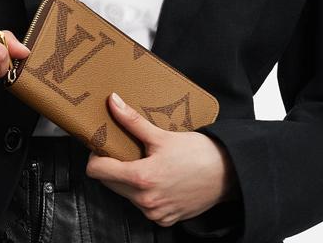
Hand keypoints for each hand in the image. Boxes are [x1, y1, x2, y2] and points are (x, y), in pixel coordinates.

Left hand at [85, 92, 238, 226]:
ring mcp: (155, 213)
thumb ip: (132, 120)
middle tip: (124, 149)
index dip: (96, 156)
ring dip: (128, 178)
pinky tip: (157, 177)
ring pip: (126, 194)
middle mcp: (146, 201)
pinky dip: (144, 191)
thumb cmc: (198, 154)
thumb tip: (112, 102)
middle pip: (110, 182)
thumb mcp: (161, 135)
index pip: (98, 171)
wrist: (227, 174)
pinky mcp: (165, 219)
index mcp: (142, 179)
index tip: (102, 145)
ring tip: (144, 160)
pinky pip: (143, 205)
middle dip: (112, 165)